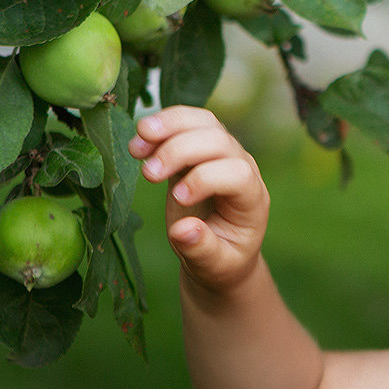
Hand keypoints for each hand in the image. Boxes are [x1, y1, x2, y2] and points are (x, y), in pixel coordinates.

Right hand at [129, 106, 269, 290]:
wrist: (218, 253)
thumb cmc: (220, 261)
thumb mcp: (215, 265)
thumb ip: (202, 249)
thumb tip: (183, 230)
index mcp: (251, 199)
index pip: (238, 174)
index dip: (207, 179)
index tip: (177, 198)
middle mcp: (242, 168)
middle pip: (219, 140)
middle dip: (181, 151)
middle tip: (148, 175)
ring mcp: (222, 155)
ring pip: (202, 122)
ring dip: (169, 126)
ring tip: (137, 144)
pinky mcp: (198, 151)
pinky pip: (184, 125)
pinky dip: (160, 128)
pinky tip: (137, 145)